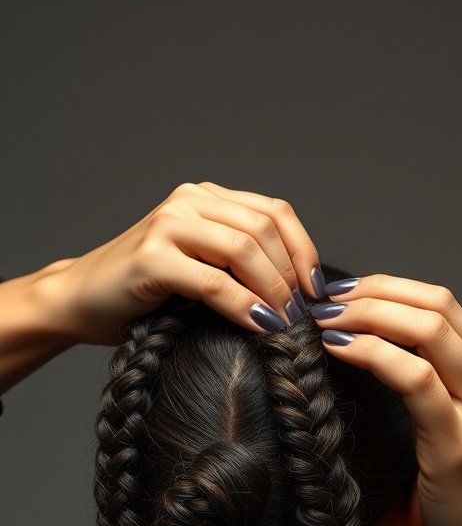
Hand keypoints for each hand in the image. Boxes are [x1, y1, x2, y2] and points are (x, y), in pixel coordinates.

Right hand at [46, 182, 322, 346]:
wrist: (79, 301)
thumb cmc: (144, 294)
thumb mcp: (201, 269)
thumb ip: (239, 264)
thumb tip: (300, 293)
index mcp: (205, 198)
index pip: (275, 213)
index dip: (304, 251)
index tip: (318, 291)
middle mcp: (188, 200)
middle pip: (264, 229)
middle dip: (291, 276)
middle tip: (303, 315)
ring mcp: (168, 225)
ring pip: (244, 249)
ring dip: (273, 290)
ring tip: (285, 322)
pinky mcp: (152, 258)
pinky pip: (214, 281)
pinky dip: (243, 306)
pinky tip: (259, 327)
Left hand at [314, 273, 461, 525]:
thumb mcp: (454, 425)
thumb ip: (429, 387)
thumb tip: (367, 350)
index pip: (441, 304)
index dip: (386, 288)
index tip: (340, 296)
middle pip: (435, 305)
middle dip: (372, 294)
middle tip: (324, 303)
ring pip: (428, 330)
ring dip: (368, 315)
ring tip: (326, 321)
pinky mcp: (459, 442)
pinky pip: (416, 379)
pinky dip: (374, 354)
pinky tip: (341, 351)